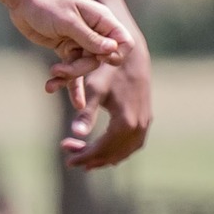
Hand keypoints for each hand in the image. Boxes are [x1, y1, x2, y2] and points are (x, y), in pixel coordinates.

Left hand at [3, 0, 130, 108]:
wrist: (22, 0)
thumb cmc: (47, 4)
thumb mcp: (68, 22)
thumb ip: (89, 38)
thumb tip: (112, 50)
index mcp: (102, 20)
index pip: (123, 42)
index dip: (115, 55)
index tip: (100, 58)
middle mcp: (94, 32)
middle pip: (99, 60)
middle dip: (80, 68)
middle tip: (60, 69)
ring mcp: (80, 41)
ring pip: (83, 67)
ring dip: (67, 75)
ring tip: (52, 75)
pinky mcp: (65, 49)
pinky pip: (70, 68)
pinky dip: (63, 80)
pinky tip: (52, 89)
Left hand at [61, 37, 152, 170]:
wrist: (132, 54)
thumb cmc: (108, 70)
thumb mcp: (94, 89)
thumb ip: (85, 113)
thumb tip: (75, 133)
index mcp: (125, 122)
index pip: (102, 149)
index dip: (84, 156)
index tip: (67, 159)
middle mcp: (138, 126)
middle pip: (113, 154)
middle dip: (91, 158)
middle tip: (70, 158)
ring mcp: (145, 123)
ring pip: (125, 151)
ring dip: (104, 157)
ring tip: (84, 156)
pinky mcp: (146, 118)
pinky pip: (133, 143)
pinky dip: (118, 150)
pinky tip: (103, 147)